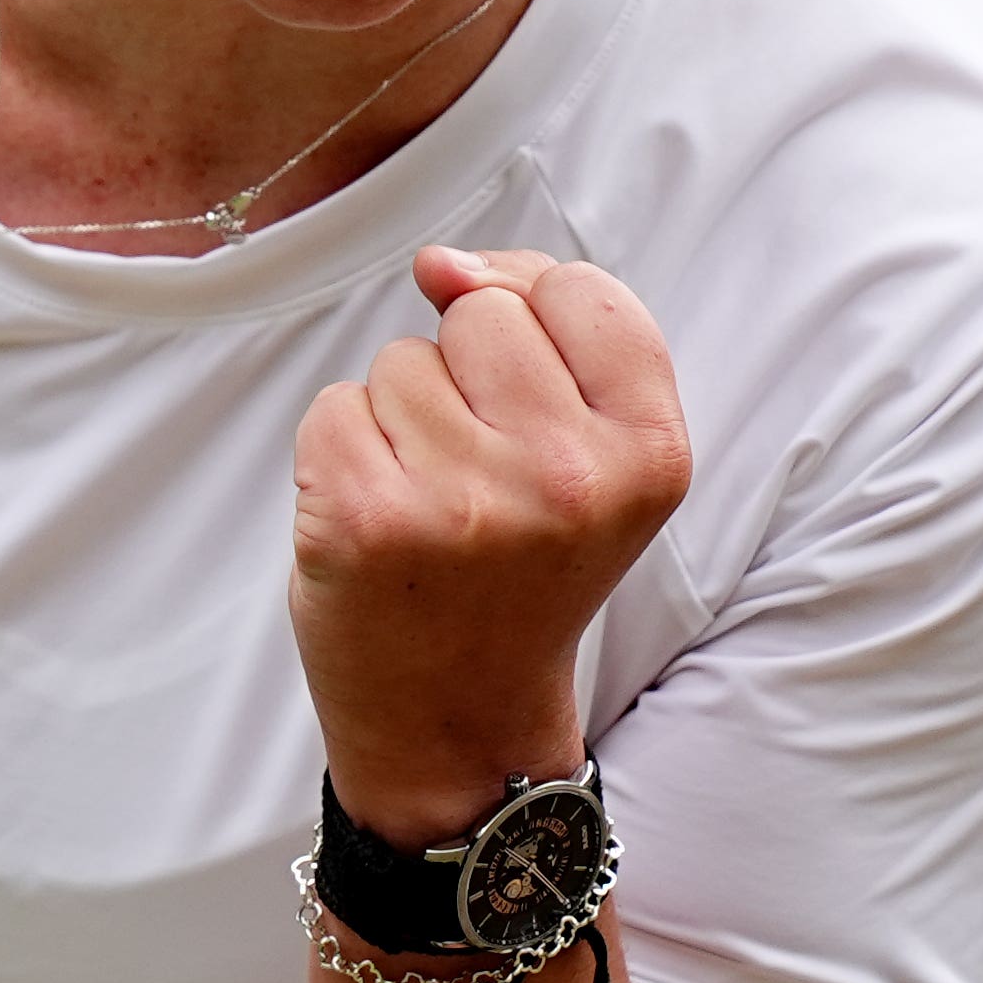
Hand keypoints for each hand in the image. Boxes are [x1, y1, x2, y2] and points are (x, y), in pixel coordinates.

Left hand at [291, 248, 690, 848]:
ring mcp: (464, 503)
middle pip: (482, 314)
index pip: (580, 289)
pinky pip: (333, 407)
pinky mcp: (366, 520)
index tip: (534, 414)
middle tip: (479, 480)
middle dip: (466, 376)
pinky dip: (340, 455)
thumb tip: (440, 263)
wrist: (459, 718)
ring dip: (400, 421)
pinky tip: (377, 526)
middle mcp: (568, 479)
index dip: (539, 329)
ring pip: (400, 361)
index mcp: (649, 455)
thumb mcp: (589, 451)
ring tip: (430, 511)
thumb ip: (543, 327)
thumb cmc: (520, 567)